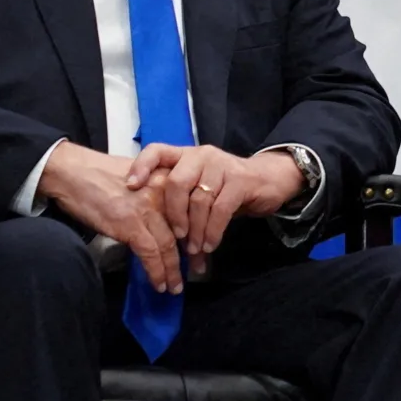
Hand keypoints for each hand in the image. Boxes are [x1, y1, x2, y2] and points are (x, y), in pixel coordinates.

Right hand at [37, 143, 184, 294]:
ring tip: (176, 285)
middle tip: (199, 270)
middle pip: (185, 230)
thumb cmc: (100, 174)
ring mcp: (147, 210)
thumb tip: (164, 220)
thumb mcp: (140, 176)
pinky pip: (150, 254)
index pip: (192, 211)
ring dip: (173, 270)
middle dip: (193, 254)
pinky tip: (160, 284)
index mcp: (168, 180)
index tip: (202, 250)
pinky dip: (157, 272)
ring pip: (169, 246)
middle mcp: (163, 194)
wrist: (72, 171)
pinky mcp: (130, 224)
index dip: (199, 234)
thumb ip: (156, 195)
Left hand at [126, 144, 305, 275]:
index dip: (141, 167)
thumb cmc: (227, 188)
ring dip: (195, 230)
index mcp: (186, 155)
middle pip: (176, 183)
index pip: (157, 151)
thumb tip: (156, 235)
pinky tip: (210, 245)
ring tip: (194, 249)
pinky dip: (213, 231)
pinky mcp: (240, 180)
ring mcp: (221, 166)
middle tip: (176, 237)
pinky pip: (220, 209)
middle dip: (174, 214)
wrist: (269, 179)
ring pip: (199, 200)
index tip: (130, 187)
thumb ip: (181, 202)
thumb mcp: (200, 188)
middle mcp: (201, 155)